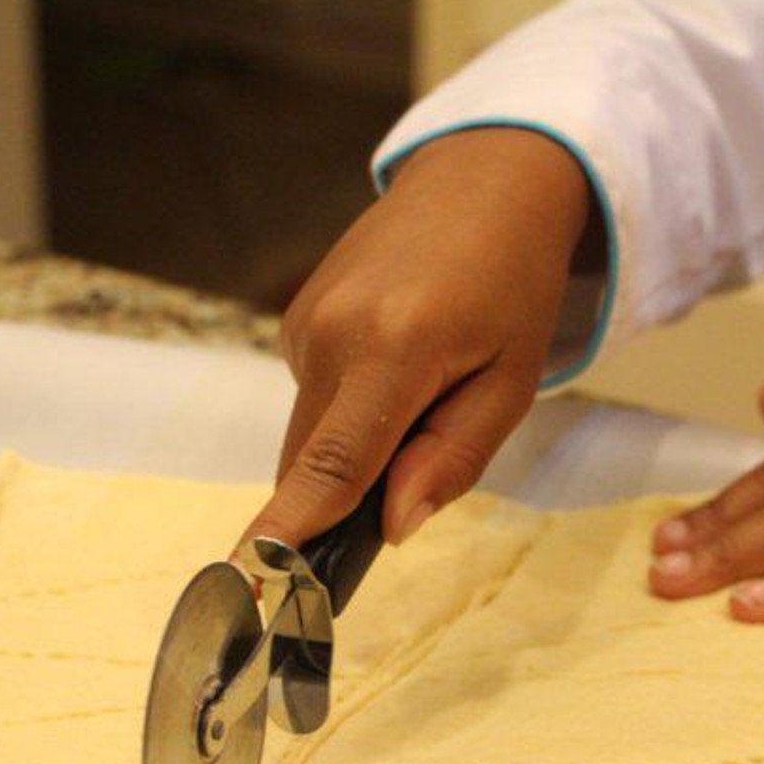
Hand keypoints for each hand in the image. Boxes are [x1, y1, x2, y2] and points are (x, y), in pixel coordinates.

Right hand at [244, 127, 591, 548]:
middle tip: (415, 477)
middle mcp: (330, 333)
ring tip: (425, 393)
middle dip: (346, 498)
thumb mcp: (511, 383)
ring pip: (309, 435)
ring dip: (352, 449)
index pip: (329, 465)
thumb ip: (450, 458)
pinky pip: (313, 398)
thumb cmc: (514, 286)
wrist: (482, 183)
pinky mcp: (296, 319)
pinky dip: (348, 410)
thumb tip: (389, 528)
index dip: (290, 530)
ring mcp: (303, 321)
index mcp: (393, 349)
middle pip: (311, 464)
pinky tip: (397, 367)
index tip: (250, 579)